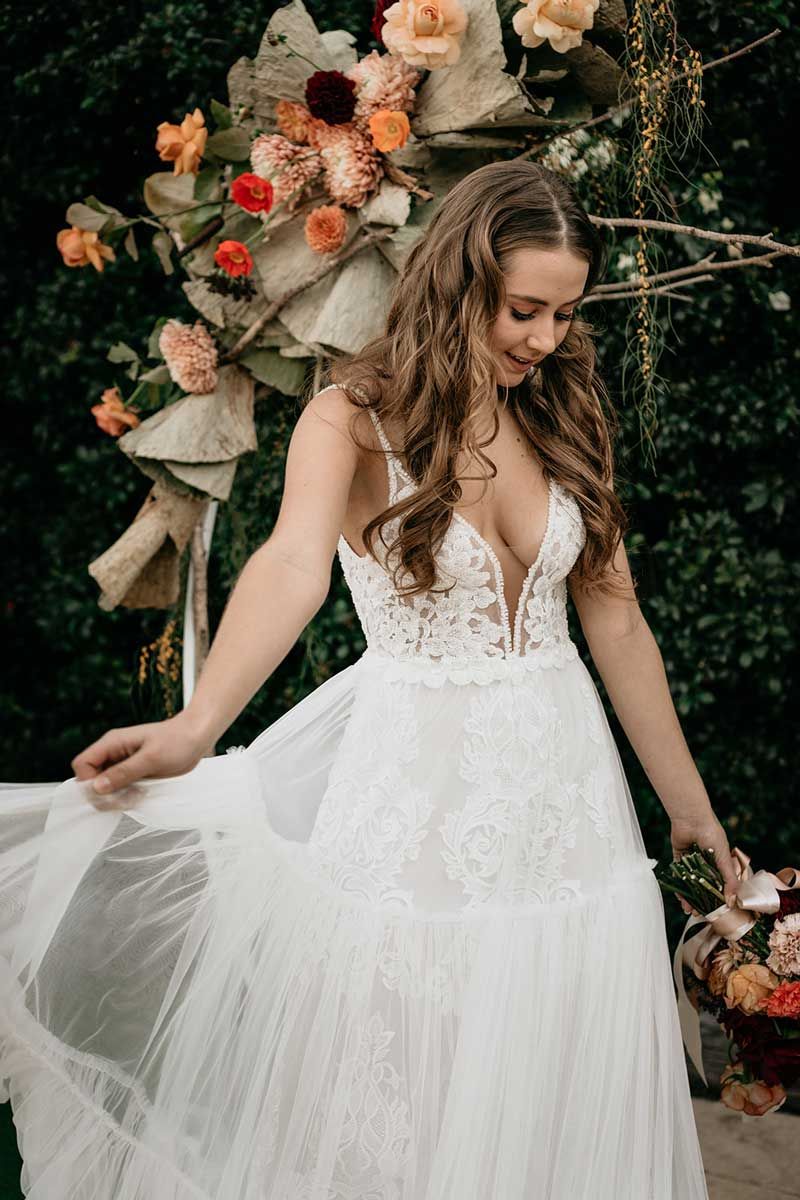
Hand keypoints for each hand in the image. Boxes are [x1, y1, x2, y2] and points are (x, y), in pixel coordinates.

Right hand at [70, 712, 212, 808]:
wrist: (198, 737)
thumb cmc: (177, 741)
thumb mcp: (151, 758)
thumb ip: (123, 773)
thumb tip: (97, 787)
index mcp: (112, 743)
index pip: (82, 765)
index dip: (89, 782)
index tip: (108, 792)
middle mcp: (113, 753)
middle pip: (91, 780)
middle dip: (106, 794)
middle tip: (128, 797)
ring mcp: (122, 764)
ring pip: (105, 788)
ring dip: (118, 797)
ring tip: (139, 794)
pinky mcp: (132, 773)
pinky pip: (119, 789)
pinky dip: (127, 796)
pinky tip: (142, 794)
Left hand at [670, 811, 740, 915]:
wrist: (692, 819)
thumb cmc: (712, 836)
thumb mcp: (724, 860)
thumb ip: (729, 881)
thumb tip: (732, 902)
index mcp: (721, 863)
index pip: (720, 885)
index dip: (718, 899)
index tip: (716, 913)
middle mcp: (707, 863)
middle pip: (704, 887)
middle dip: (702, 901)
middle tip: (700, 915)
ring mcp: (693, 861)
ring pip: (691, 883)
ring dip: (690, 897)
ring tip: (689, 910)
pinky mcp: (680, 858)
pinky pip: (679, 875)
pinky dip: (679, 886)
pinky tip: (680, 897)